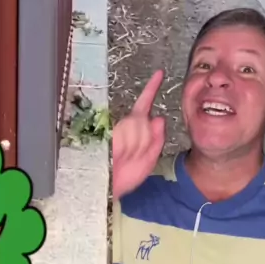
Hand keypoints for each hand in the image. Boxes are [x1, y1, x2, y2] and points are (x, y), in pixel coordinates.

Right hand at [112, 70, 165, 200]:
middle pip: (142, 119)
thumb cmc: (125, 177)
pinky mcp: (105, 133)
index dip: (151, 88)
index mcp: (134, 129)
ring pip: (136, 125)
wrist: (106, 190)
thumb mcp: (148, 160)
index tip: (159, 73)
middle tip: (135, 155)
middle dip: (144, 138)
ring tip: (126, 158)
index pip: (144, 105)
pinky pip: (125, 133)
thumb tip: (159, 118)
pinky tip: (120, 155)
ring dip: (136, 144)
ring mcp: (113, 128)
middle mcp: (123, 125)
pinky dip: (127, 145)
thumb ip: (157, 140)